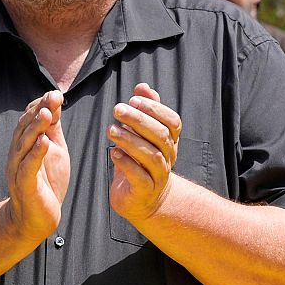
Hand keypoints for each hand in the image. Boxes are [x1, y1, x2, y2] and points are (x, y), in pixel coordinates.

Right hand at [4, 90, 68, 240]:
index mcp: (24, 144)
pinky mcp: (25, 186)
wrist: (37, 219)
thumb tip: (55, 104)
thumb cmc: (46, 183)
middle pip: (25, 127)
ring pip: (24, 144)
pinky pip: (28, 168)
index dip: (41, 105)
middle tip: (53, 97)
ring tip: (47, 113)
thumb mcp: (54, 151)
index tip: (56, 93)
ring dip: (35, 128)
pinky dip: (35, 154)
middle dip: (39, 110)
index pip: (29, 119)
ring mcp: (19, 169)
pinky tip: (44, 142)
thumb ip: (53, 130)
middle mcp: (17, 154)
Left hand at [108, 83, 180, 223]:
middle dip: (139, 120)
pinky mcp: (146, 190)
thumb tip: (143, 86)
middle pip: (161, 136)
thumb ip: (144, 110)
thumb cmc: (140, 160)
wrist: (143, 198)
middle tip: (117, 109)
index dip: (156, 109)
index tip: (134, 99)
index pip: (173, 122)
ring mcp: (159, 175)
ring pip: (151, 155)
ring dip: (130, 140)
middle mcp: (169, 157)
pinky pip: (140, 176)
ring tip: (110, 130)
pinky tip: (113, 153)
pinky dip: (126, 163)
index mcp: (170, 140)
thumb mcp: (142, 134)